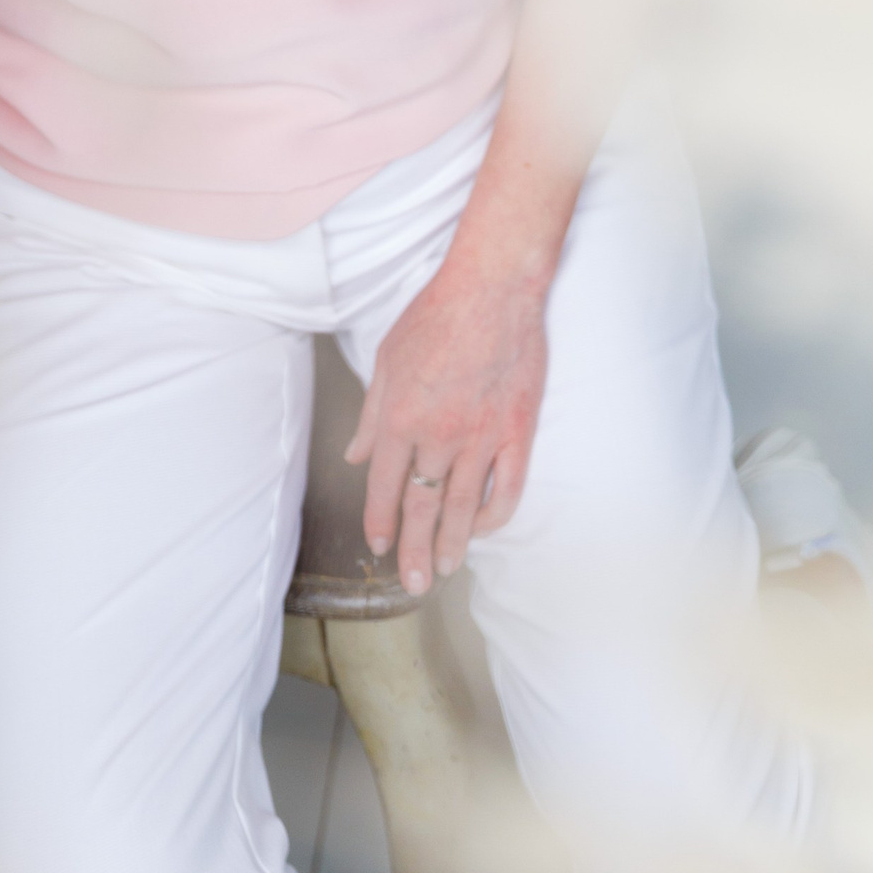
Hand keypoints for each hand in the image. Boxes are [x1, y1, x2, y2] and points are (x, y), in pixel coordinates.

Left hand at [345, 257, 549, 593]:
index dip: (381, 521)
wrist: (493, 288)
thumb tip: (356, 455)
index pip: (385, 486)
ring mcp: (481, 438)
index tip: (381, 545)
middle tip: (412, 584)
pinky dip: (494, 516)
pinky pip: (507, 488)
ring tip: (443, 569)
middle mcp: (438, 436)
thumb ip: (372, 414)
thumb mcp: (387, 359)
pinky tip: (483, 528)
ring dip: (452, 545)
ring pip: (462, 509)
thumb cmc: (436, 315)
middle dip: (414, 551)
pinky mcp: (517, 432)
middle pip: (422, 509)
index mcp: (401, 418)